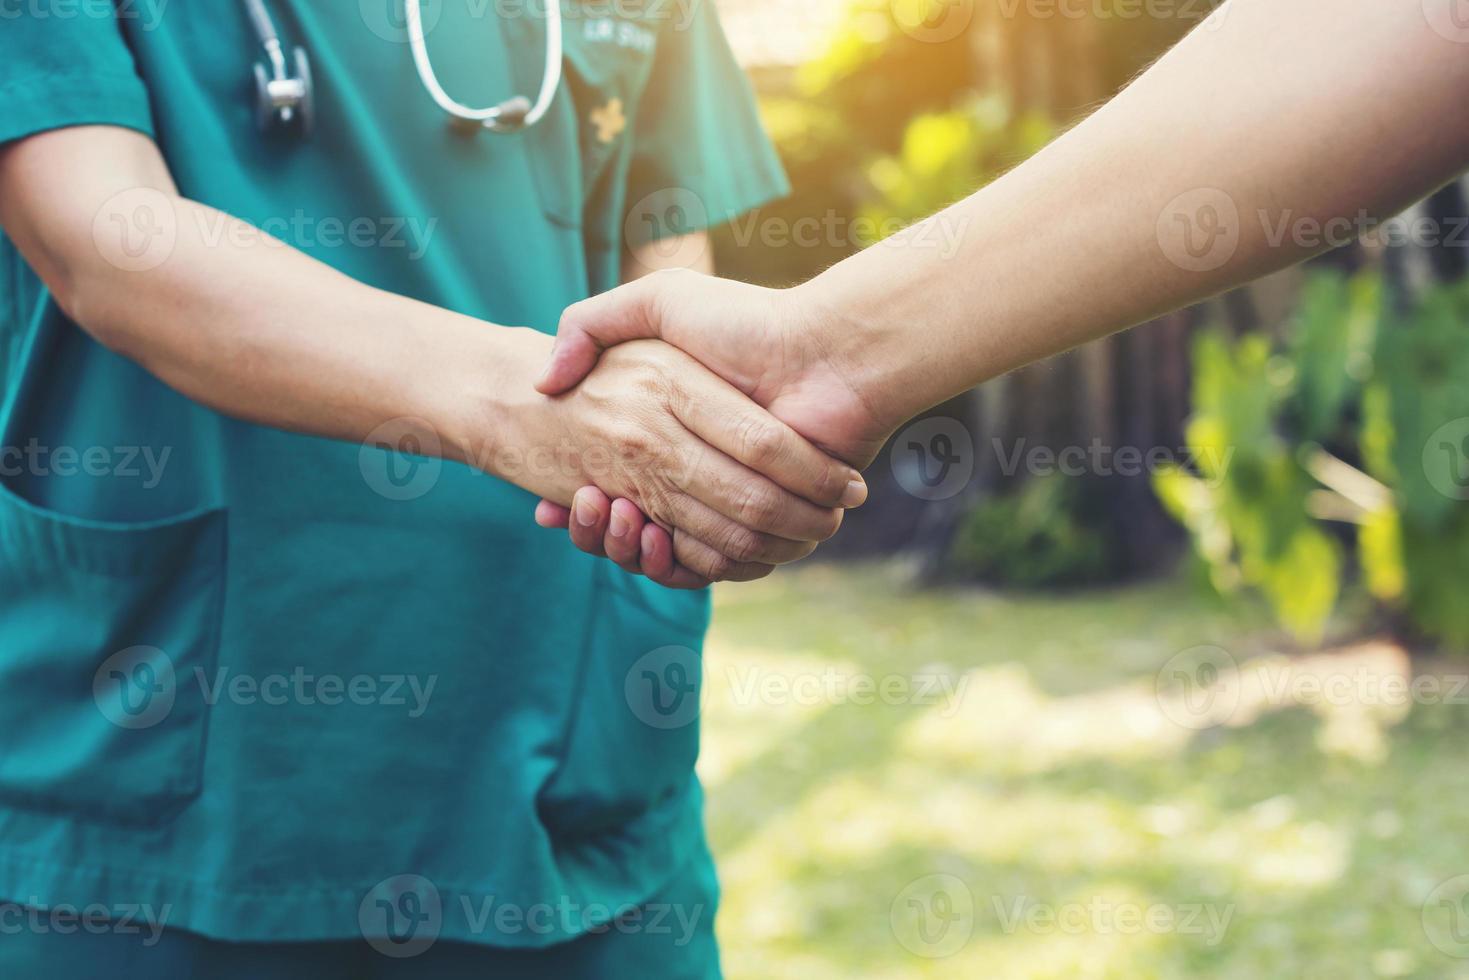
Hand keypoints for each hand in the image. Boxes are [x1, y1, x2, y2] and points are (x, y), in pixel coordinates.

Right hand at [463, 328, 864, 586]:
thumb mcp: (662, 300)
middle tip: (580, 508)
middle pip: (633, 520)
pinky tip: (652, 539)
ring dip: (629, 547)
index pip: (612, 477)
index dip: (583, 498)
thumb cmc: (748, 320)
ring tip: (615, 517)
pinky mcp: (760, 523)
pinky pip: (707, 564)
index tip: (556, 501)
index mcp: (673, 423)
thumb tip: (546, 379)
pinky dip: (678, 566)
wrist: (834, 352)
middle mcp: (695, 463)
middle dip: (602, 528)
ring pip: (663, 547)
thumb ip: (595, 320)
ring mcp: (728, 496)